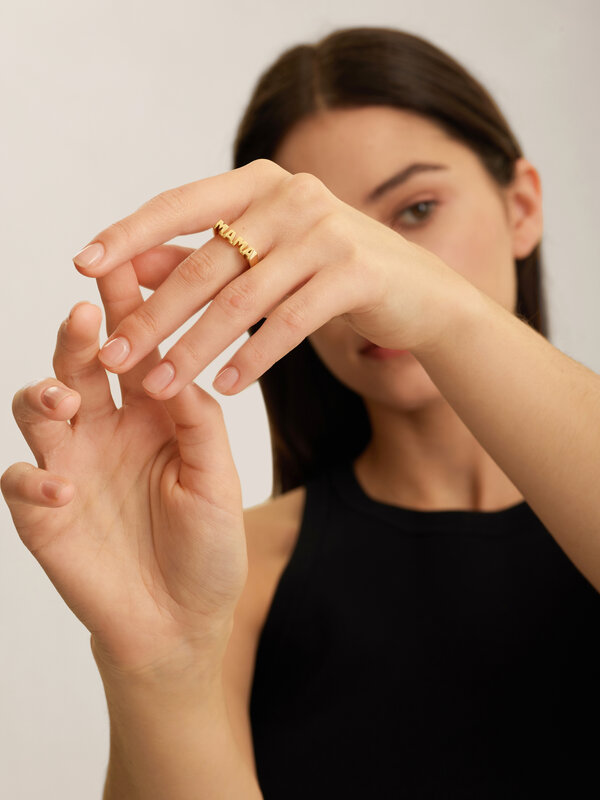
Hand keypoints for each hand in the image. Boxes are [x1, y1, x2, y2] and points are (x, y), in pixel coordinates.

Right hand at [1, 295, 247, 680]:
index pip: (134, 351)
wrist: (181, 621)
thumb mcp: (216, 481)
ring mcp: (71, 466)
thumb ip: (198, 422)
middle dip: (77, 337)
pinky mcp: (42, 510)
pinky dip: (34, 478)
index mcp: (151, 416)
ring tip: (67, 399)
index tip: (121, 267)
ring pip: (36, 407)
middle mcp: (107, 430)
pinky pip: (20, 479)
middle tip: (85, 316)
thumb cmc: (207, 548)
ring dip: (44, 394)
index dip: (126, 310)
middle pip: (79, 366)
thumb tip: (175, 364)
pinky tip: (64, 489)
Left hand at [72, 159, 474, 399]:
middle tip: (114, 357)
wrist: (418, 292)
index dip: (129, 234)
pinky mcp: (355, 272)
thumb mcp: (264, 258)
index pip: (180, 204)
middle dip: (154, 316)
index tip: (83, 265)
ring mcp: (326, 231)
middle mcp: (291, 195)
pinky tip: (226, 387)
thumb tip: (128, 269)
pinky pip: (289, 322)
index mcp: (260, 183)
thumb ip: (202, 256)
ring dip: (196, 348)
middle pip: (205, 263)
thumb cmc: (330, 274)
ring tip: (160, 387)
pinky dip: (253, 357)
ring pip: (242, 299)